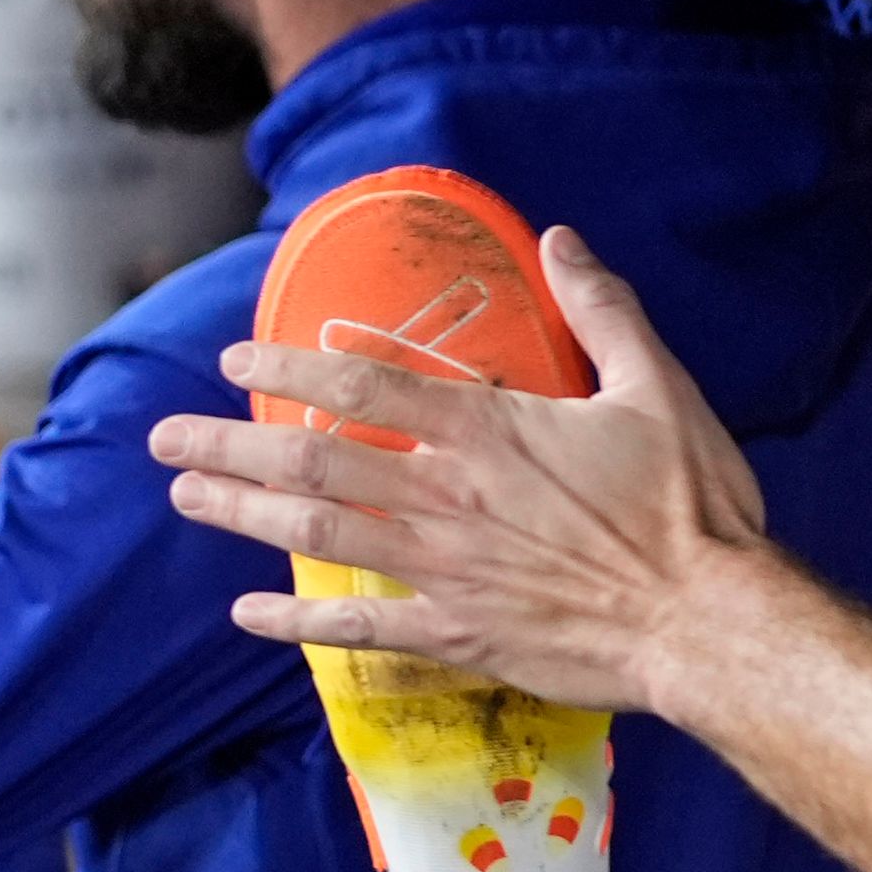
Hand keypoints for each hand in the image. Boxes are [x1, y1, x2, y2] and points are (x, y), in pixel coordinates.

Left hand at [153, 225, 770, 716]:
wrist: (707, 619)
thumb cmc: (689, 506)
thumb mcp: (657, 386)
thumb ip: (602, 309)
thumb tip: (560, 238)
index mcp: (488, 431)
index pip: (363, 385)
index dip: (290, 368)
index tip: (237, 361)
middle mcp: (445, 496)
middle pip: (309, 463)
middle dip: (227, 448)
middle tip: (164, 440)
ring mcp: (441, 569)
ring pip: (313, 536)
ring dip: (239, 516)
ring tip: (183, 498)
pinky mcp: (454, 633)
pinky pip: (356, 628)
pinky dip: (293, 624)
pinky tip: (244, 615)